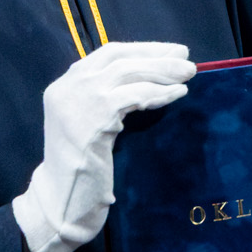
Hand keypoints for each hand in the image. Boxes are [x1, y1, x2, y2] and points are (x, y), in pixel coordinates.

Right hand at [13, 41, 193, 251]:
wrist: (63, 201)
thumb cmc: (83, 168)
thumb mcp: (89, 123)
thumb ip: (106, 97)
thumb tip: (149, 75)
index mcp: (64, 84)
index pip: (108, 54)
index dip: (142, 49)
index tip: (170, 51)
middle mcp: (67, 87)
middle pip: (119, 59)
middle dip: (156, 55)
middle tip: (186, 56)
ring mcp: (78, 102)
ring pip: (128, 72)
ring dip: (162, 70)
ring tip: (188, 73)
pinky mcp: (94, 120)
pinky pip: (134, 96)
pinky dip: (159, 93)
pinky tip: (178, 94)